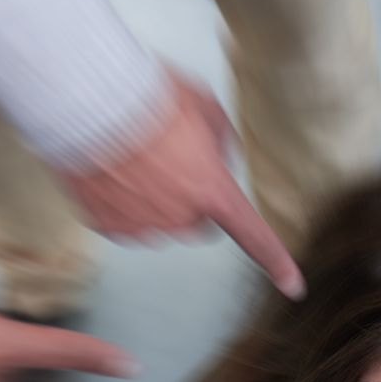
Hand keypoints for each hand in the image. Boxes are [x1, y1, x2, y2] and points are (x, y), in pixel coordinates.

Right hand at [59, 70, 304, 298]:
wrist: (88, 98)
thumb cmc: (146, 95)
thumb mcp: (204, 105)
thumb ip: (222, 141)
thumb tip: (218, 159)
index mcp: (211, 190)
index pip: (254, 236)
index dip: (276, 262)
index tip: (293, 286)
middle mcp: (180, 218)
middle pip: (197, 223)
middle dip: (190, 201)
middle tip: (169, 162)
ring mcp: (142, 226)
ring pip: (159, 222)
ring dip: (152, 199)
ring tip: (134, 158)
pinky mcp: (108, 226)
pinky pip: (123, 221)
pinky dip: (120, 202)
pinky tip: (113, 169)